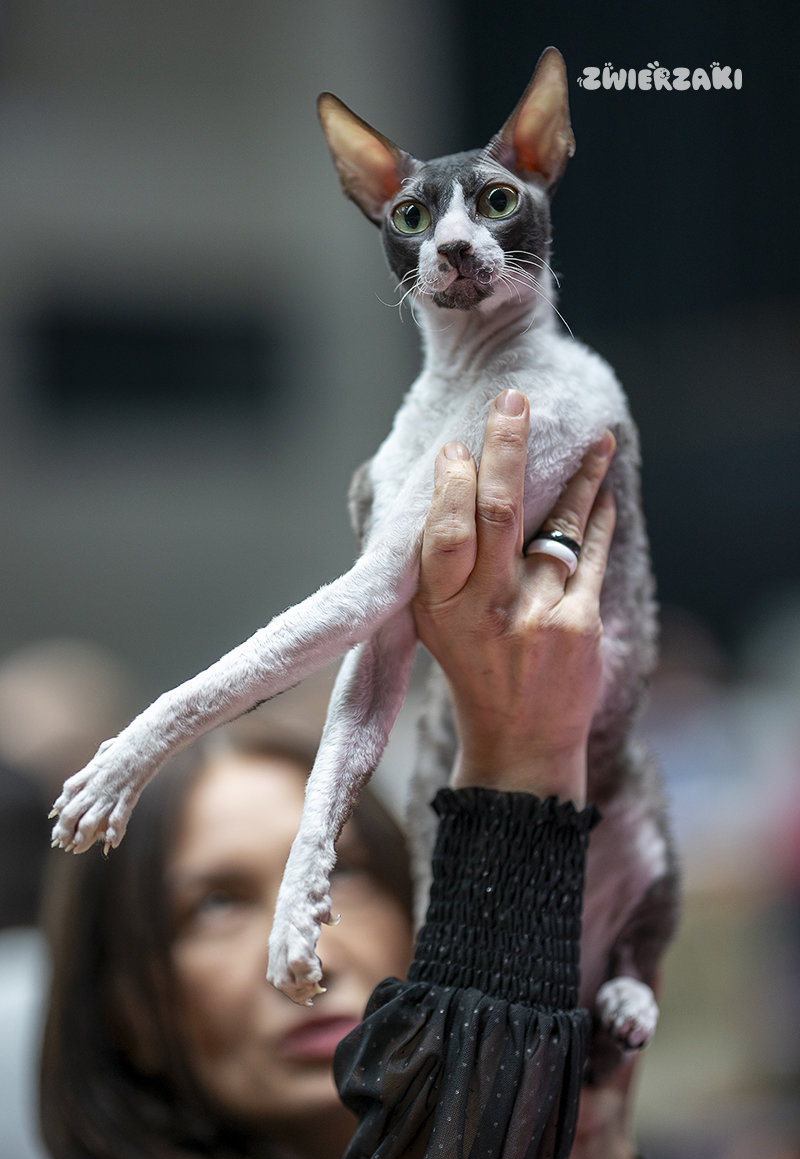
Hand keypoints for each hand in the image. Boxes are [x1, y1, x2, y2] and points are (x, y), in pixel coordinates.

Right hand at [412, 389, 615, 803]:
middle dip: (506, 450)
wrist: (520, 743)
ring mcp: (537, 617)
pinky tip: (603, 489)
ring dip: (578, 476)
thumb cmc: (472, 670)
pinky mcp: (580, 624)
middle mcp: (486, 611)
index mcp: (440, 609)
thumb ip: (438, 564)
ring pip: (557, 526)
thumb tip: (449, 481)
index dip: (452, 485)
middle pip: (498, 515)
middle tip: (514, 400)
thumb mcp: (434, 624)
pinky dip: (597, 516)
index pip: (444, 534)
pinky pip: (591, 553)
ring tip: (597, 438)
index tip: (456, 447)